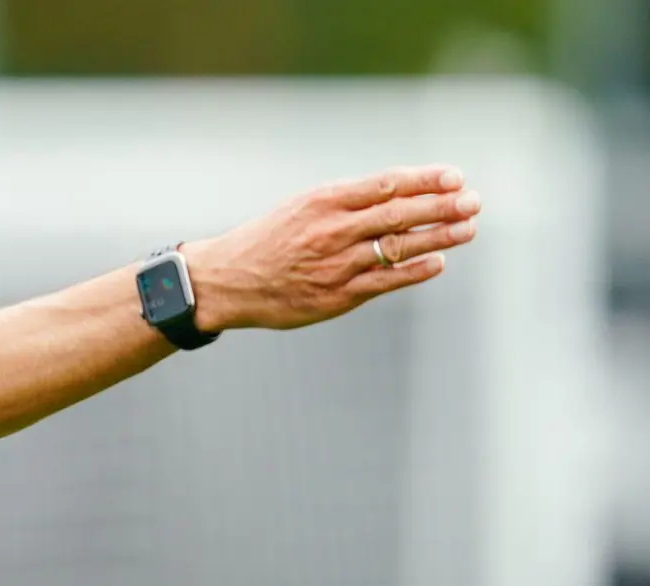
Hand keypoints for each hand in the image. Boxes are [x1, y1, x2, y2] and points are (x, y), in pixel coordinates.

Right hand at [184, 164, 479, 331]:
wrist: (226, 281)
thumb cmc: (269, 240)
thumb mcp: (301, 208)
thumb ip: (347, 203)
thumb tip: (402, 195)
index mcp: (322, 201)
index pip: (385, 184)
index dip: (424, 180)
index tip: (455, 175)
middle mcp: (331, 230)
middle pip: (398, 214)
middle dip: (441, 206)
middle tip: (474, 200)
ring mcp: (335, 264)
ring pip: (397, 247)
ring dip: (439, 236)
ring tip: (468, 228)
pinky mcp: (336, 296)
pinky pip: (384, 281)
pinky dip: (415, 271)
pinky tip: (439, 263)